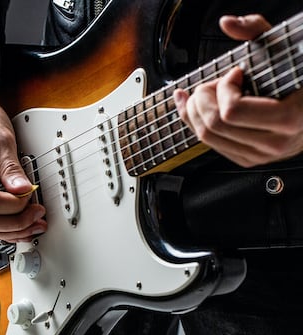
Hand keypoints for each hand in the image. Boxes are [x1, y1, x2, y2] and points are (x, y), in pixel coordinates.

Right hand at [0, 70, 46, 241]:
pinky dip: (4, 227)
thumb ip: (12, 166)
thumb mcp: (2, 137)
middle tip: (38, 216)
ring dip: (11, 231)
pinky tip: (21, 226)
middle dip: (16, 224)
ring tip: (35, 225)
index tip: (32, 196)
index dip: (15, 206)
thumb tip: (24, 190)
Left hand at [174, 14, 302, 167]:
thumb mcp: (283, 51)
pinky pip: (210, 145)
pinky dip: (195, 124)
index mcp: (287, 119)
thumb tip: (228, 23)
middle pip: (214, 125)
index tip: (235, 73)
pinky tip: (194, 108)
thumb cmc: (299, 81)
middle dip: (202, 99)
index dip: (224, 88)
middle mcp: (272, 143)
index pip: (231, 111)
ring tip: (203, 94)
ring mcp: (258, 155)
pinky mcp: (246, 159)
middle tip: (210, 84)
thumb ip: (257, 31)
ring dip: (194, 112)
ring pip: (207, 137)